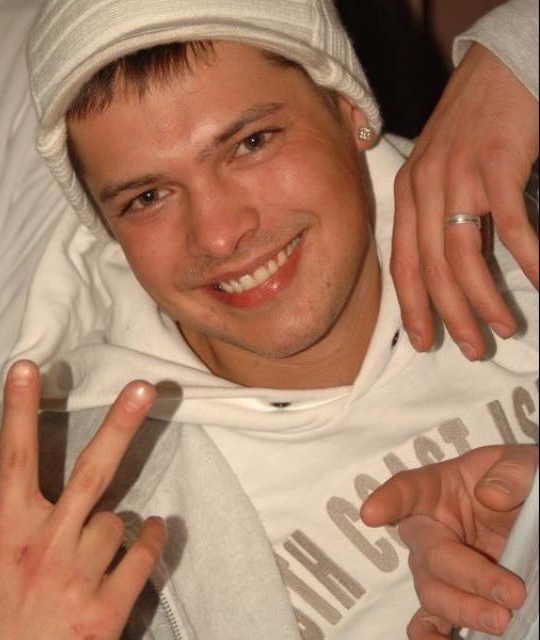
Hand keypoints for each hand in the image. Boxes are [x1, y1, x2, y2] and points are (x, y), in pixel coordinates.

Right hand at [0, 360, 165, 639]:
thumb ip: (22, 521)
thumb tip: (46, 486)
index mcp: (9, 532)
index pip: (14, 458)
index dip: (19, 410)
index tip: (26, 367)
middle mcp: (45, 546)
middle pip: (91, 473)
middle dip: (118, 425)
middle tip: (142, 387)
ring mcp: (77, 577)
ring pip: (118, 521)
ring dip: (112, 530)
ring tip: (90, 555)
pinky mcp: (106, 610)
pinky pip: (143, 554)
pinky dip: (150, 541)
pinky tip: (150, 536)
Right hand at [361, 445, 537, 638]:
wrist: (531, 514)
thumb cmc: (517, 481)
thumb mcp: (522, 466)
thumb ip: (510, 473)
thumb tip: (490, 496)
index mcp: (437, 488)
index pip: (406, 490)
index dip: (387, 501)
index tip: (371, 515)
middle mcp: (431, 528)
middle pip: (428, 554)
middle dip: (466, 576)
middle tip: (511, 593)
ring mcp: (438, 566)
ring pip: (430, 591)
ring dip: (462, 609)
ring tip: (502, 620)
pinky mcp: (453, 596)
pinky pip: (428, 621)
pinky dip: (431, 636)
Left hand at [391, 43, 538, 360]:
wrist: (499, 66)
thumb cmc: (473, 125)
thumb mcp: (442, 172)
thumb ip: (443, 218)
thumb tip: (461, 270)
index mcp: (407, 195)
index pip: (403, 264)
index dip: (412, 307)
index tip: (424, 341)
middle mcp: (423, 189)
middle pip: (430, 269)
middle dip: (449, 316)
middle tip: (471, 348)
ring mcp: (456, 177)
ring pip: (462, 256)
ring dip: (484, 299)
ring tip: (502, 328)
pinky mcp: (495, 164)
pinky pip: (510, 226)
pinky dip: (529, 258)